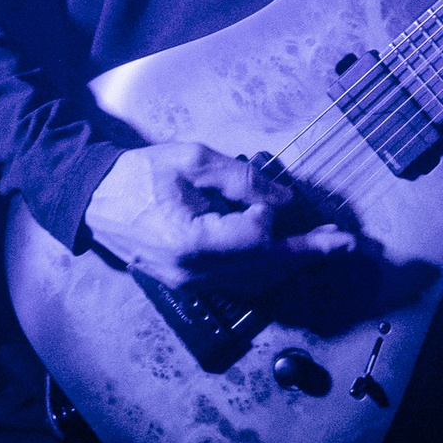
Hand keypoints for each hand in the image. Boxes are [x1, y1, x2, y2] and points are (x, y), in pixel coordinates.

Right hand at [83, 143, 355, 292]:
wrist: (94, 201)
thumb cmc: (138, 174)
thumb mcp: (189, 160)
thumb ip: (240, 178)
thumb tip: (283, 199)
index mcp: (191, 241)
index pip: (253, 237)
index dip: (267, 213)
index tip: (264, 194)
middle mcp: (195, 272)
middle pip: (264, 267)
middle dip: (309, 253)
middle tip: (348, 242)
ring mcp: (192, 283)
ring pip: (255, 277)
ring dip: (294, 260)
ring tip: (330, 245)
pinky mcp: (191, 282)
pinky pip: (239, 277)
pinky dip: (269, 265)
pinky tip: (292, 252)